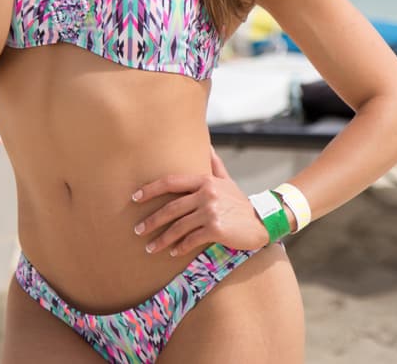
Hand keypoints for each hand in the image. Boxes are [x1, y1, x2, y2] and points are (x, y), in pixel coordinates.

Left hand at [131, 147, 268, 255]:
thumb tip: (207, 145)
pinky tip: (173, 252)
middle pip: (171, 208)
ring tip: (150, 248)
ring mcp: (211, 211)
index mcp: (205, 180)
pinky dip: (180, 247)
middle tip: (138, 230)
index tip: (135, 198)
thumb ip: (214, 165)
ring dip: (162, 239)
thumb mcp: (227, 181)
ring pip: (179, 227)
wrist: (261, 221)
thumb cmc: (240, 203)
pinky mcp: (216, 229)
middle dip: (152, 220)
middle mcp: (207, 193)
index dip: (151, 189)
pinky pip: (191, 239)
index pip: (171, 182)